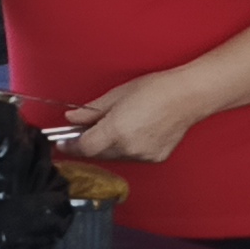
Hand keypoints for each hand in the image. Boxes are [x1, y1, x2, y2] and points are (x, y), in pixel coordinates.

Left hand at [65, 71, 210, 163]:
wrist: (187, 96)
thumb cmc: (156, 89)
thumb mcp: (117, 94)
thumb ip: (91, 110)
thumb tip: (73, 117)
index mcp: (117, 130)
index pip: (85, 147)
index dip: (70, 146)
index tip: (62, 143)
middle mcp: (129, 147)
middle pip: (98, 153)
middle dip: (88, 144)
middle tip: (85, 130)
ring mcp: (143, 155)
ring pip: (115, 156)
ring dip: (107, 146)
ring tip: (115, 126)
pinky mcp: (155, 159)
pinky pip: (132, 157)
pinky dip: (126, 148)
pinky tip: (132, 132)